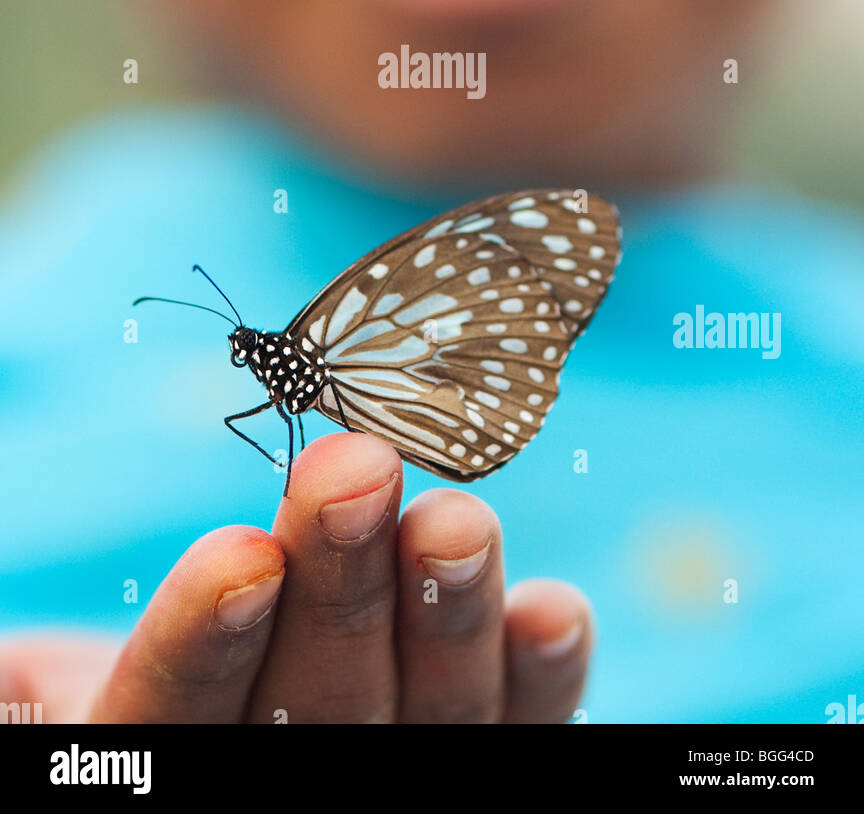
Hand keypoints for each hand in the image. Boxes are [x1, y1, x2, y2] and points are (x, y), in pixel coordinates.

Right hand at [1, 433, 592, 722]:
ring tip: (459, 519)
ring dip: (447, 616)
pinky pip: (518, 732)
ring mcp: (390, 768)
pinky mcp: (477, 747)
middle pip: (313, 710)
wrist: (221, 693)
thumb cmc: (142, 662)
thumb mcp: (51, 672)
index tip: (237, 554)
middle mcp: (279, 780)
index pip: (173, 719)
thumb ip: (36, 668)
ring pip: (428, 721)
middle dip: (340, 586)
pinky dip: (538, 677)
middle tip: (355, 469)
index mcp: (160, 758)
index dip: (203, 643)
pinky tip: (555, 611)